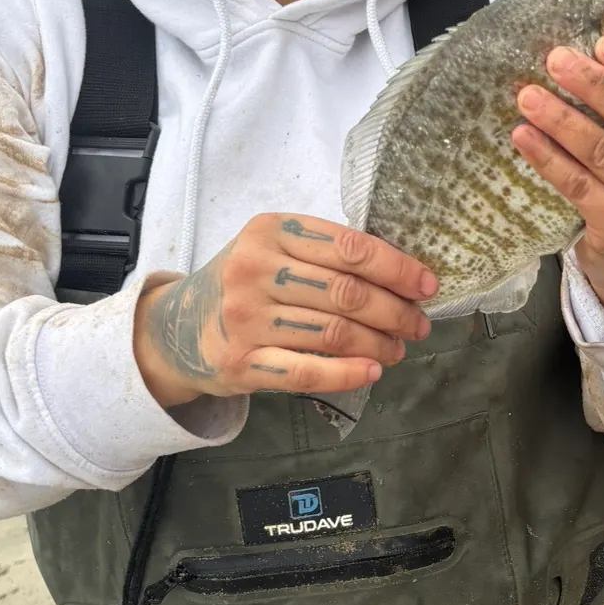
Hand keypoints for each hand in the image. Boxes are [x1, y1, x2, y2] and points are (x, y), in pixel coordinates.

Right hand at [132, 213, 437, 408]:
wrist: (176, 326)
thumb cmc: (244, 282)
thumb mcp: (273, 248)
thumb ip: (324, 253)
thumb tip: (401, 276)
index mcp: (271, 230)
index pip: (349, 247)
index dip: (396, 267)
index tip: (427, 284)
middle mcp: (255, 270)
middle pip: (346, 292)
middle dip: (395, 310)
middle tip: (419, 324)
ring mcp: (245, 318)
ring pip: (332, 332)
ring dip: (377, 344)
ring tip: (399, 348)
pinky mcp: (241, 363)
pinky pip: (306, 371)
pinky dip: (346, 373)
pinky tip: (371, 371)